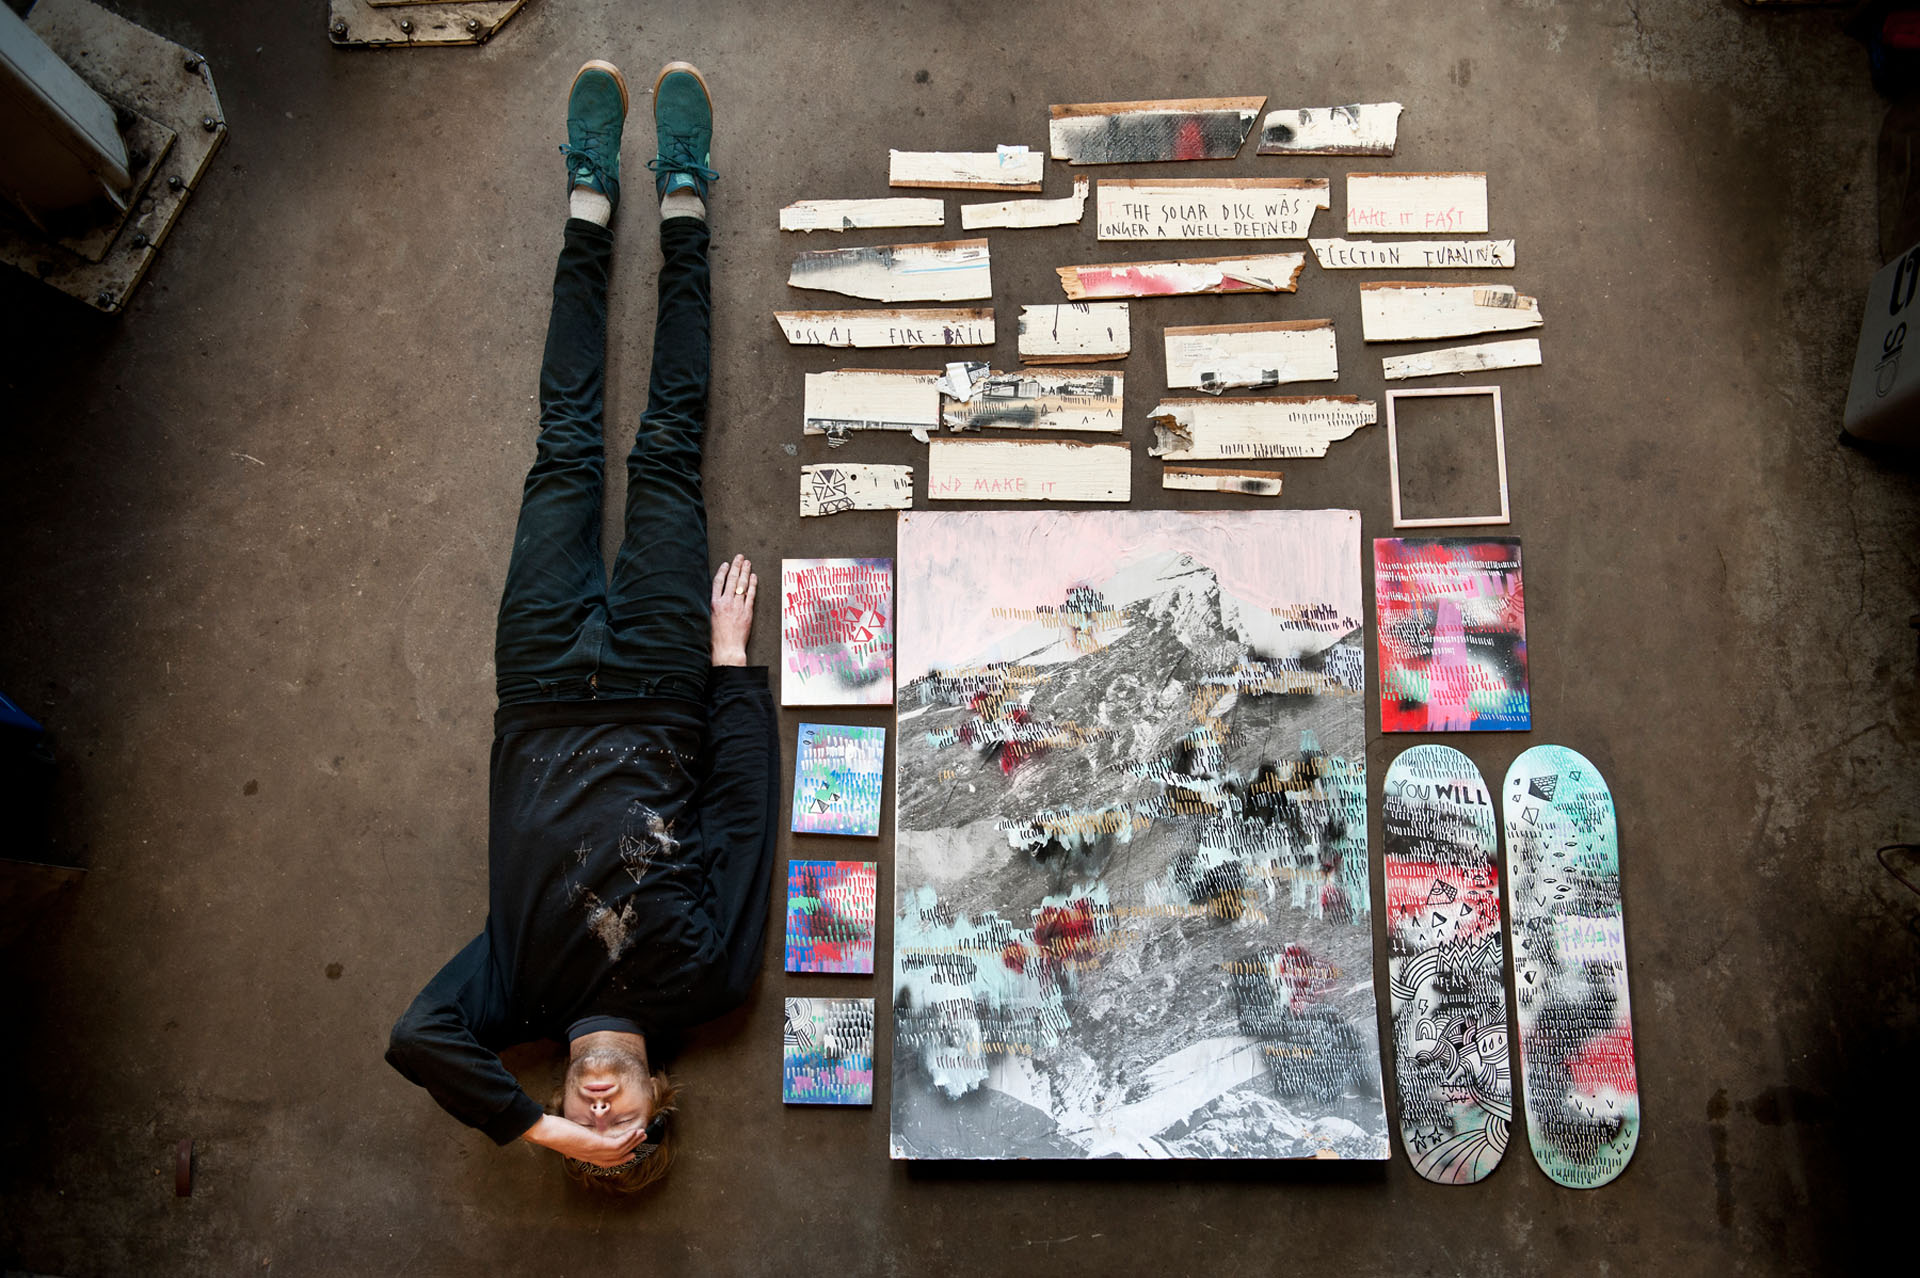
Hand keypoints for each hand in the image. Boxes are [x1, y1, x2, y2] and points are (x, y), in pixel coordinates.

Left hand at [521, 1113, 645, 1166]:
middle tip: (642, 1141)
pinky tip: (633, 1132)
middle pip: (616, 1158)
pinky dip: (626, 1139)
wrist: (546, 1132)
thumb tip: (573, 1144)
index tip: (631, 1153)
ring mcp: (593, 1152)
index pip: (606, 1162)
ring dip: (632, 1142)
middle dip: (630, 1149)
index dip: (620, 1159)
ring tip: (642, 1134)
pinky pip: (616, 1145)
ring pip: (619, 1152)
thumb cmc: (553, 1133)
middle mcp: (590, 1157)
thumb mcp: (567, 1138)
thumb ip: (575, 1141)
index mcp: (585, 1156)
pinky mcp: (595, 1145)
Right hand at [711, 554, 755, 666]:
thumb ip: (711, 608)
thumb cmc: (715, 640)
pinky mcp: (747, 613)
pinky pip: (751, 595)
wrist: (727, 650)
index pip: (718, 582)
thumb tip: (714, 599)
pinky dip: (753, 585)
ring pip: (742, 585)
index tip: (726, 564)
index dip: (722, 571)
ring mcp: (737, 607)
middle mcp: (725, 602)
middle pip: (731, 579)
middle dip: (736, 566)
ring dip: (745, 572)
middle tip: (740, 557)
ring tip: (748, 563)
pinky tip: (754, 577)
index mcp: (713, 604)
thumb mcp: (707, 620)